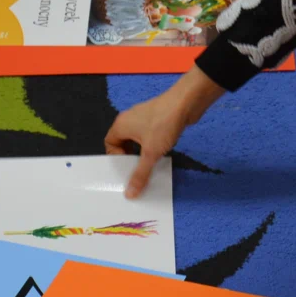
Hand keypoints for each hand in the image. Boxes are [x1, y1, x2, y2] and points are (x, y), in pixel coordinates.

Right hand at [105, 66, 224, 198]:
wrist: (186, 103)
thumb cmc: (162, 125)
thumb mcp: (150, 153)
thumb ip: (140, 174)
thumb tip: (130, 194)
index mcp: (121, 125)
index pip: (109, 143)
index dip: (115, 157)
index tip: (126, 169)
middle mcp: (129, 119)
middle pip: (123, 142)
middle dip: (129, 157)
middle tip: (136, 171)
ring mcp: (144, 117)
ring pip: (137, 139)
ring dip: (142, 151)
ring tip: (149, 164)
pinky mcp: (157, 118)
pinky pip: (149, 134)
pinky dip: (152, 145)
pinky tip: (161, 153)